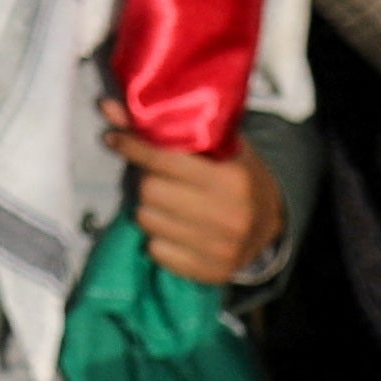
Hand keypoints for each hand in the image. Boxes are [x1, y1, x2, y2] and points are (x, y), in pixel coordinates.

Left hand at [108, 103, 283, 290]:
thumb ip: (162, 126)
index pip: (164, 161)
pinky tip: (175, 227)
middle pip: (150, 192)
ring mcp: (221, 249)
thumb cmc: (237, 171)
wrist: (274, 218)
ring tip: (168, 203)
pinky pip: (156, 252)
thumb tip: (106, 107)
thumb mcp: (214, 143)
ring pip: (148, 222)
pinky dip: (157, 238)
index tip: (113, 139)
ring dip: (149, 209)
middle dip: (146, 181)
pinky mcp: (212, 273)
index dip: (132, 146)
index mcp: (232, 179)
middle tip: (156, 178)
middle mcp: (229, 216)